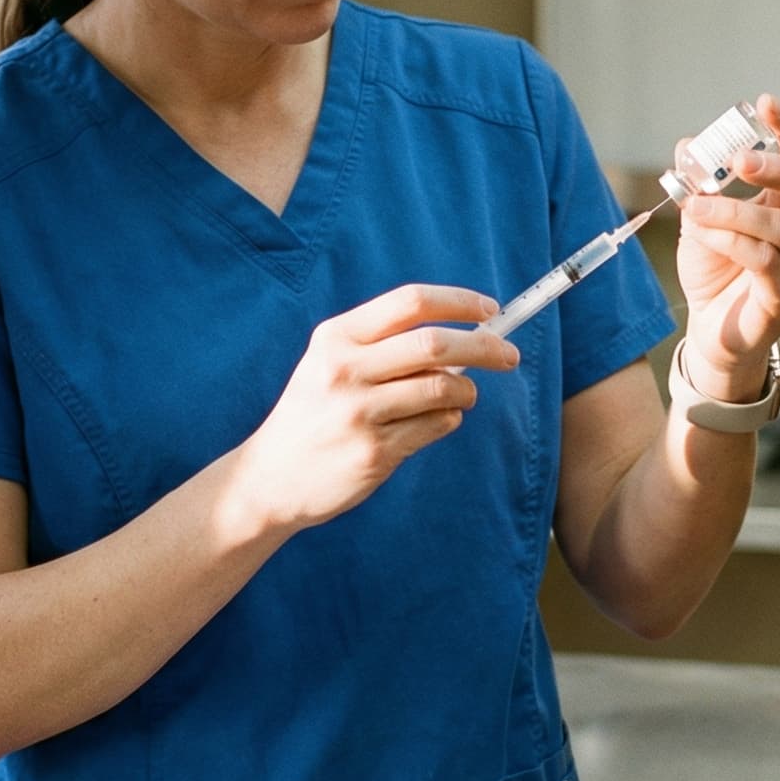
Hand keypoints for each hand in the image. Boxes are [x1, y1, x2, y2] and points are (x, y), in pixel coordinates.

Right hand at [230, 284, 519, 532]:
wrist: (270, 478)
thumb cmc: (314, 413)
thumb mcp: (331, 363)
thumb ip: (385, 345)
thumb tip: (465, 334)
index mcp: (336, 337)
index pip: (411, 302)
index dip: (459, 302)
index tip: (490, 311)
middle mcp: (345, 370)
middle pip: (436, 345)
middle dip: (484, 348)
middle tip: (509, 356)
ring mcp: (359, 413)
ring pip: (443, 389)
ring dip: (466, 393)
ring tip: (462, 398)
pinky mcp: (374, 452)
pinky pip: (436, 427)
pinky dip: (448, 421)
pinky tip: (433, 423)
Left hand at [672, 94, 779, 400]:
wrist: (711, 327)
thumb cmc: (717, 267)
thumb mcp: (700, 216)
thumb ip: (697, 182)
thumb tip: (687, 146)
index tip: (764, 104)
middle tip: (740, 159)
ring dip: (733, 211)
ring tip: (693, 207)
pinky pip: (765, 262)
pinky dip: (731, 242)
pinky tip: (704, 233)